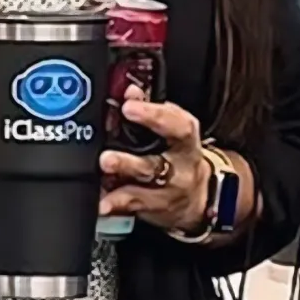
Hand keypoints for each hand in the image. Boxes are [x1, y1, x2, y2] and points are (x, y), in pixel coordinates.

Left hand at [99, 98, 212, 235]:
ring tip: (100, 184)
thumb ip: (150, 108)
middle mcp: (178, 171)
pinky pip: (129, 209)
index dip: (154, 115)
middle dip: (128, 163)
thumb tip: (130, 90)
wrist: (200, 198)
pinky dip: (112, 206)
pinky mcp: (151, 210)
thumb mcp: (174, 130)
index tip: (128, 106)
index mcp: (185, 143)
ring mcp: (165, 194)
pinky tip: (99, 204)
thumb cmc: (179, 155)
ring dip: (118, 190)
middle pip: (155, 167)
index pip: (178, 127)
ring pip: (141, 193)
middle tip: (105, 158)